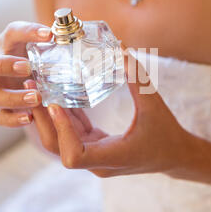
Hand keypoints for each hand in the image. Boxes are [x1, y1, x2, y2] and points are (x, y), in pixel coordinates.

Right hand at [0, 21, 52, 126]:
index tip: (48, 35)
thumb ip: (60, 43)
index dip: (27, 32)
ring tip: (36, 98)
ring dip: (13, 97)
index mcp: (9, 46)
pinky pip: (0, 118)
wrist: (44, 81)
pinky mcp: (4, 109)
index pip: (12, 33)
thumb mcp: (51, 50)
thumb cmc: (44, 60)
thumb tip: (77, 33)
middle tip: (27, 67)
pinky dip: (13, 119)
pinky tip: (30, 117)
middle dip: (2, 65)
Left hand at [46, 50, 189, 177]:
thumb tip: (121, 49)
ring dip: (50, 116)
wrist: (175, 156)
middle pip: (58, 147)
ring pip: (61, 141)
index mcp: (111, 157)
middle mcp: (97, 161)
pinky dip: (64, 115)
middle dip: (44, 120)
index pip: (73, 154)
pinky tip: (58, 93)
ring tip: (39, 88)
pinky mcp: (95, 146)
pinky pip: (73, 132)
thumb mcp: (154, 105)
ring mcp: (94, 156)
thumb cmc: (167, 134)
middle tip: (35, 89)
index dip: (61, 130)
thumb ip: (137, 79)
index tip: (56, 104)